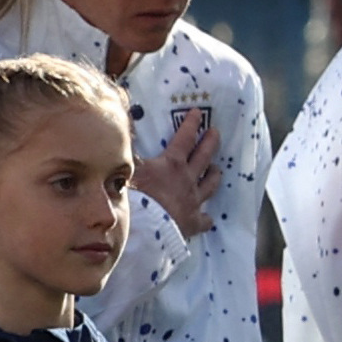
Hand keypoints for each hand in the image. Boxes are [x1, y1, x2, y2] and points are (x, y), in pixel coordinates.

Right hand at [129, 104, 218, 239]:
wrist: (143, 228)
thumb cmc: (134, 196)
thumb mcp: (128, 167)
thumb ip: (129, 148)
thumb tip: (125, 126)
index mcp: (172, 164)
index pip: (185, 138)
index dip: (191, 124)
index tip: (198, 113)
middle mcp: (187, 179)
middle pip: (204, 157)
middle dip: (210, 142)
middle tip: (216, 132)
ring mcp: (193, 201)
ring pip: (210, 185)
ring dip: (214, 175)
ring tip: (217, 169)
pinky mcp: (192, 222)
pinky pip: (204, 220)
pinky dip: (206, 219)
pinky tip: (208, 219)